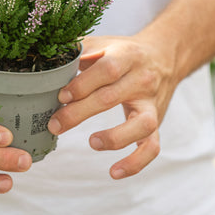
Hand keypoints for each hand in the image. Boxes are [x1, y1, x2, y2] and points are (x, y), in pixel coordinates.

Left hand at [48, 34, 177, 179]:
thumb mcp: (103, 43)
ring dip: (114, 138)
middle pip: (111, 98)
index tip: (61, 96)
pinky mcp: (157, 122)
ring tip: (91, 142)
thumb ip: (80, 51)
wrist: (162, 57)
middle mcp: (142, 79)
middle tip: (55, 124)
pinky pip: (152, 147)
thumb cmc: (123, 52)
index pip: (106, 70)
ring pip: (141, 125)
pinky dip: (135, 162)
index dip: (82, 84)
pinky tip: (114, 171)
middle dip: (79, 113)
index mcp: (126, 56)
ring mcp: (151, 103)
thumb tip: (52, 62)